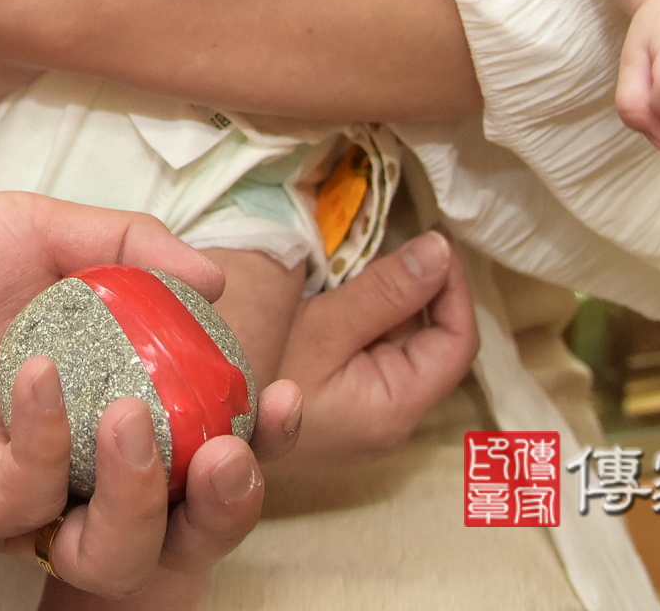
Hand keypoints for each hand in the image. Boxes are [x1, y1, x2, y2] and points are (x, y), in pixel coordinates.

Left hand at [0, 193, 298, 596]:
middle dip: (224, 498)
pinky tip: (39, 370)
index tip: (288, 396)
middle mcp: (74, 461)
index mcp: (107, 399)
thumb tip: (217, 275)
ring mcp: (19, 492)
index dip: (259, 435)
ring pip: (111, 548)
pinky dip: (45, 439)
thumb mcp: (33, 229)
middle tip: (233, 440)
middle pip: (177, 523)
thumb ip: (125, 243)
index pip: (204, 441)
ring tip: (137, 411)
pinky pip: (23, 500)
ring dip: (143, 490)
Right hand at [270, 229, 476, 467]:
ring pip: (400, 342)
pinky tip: (340, 291)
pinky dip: (366, 315)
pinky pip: (372, 351)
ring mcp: (368, 412)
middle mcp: (393, 418)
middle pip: (431, 341)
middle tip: (392, 238)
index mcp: (397, 407)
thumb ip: (386, 291)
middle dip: (419, 286)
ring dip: (389, 297)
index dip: (455, 286)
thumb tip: (441, 250)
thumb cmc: (256, 378)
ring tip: (358, 261)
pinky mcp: (346, 401)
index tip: (436, 237)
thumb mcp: (321, 327)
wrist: (202, 422)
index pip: (457, 342)